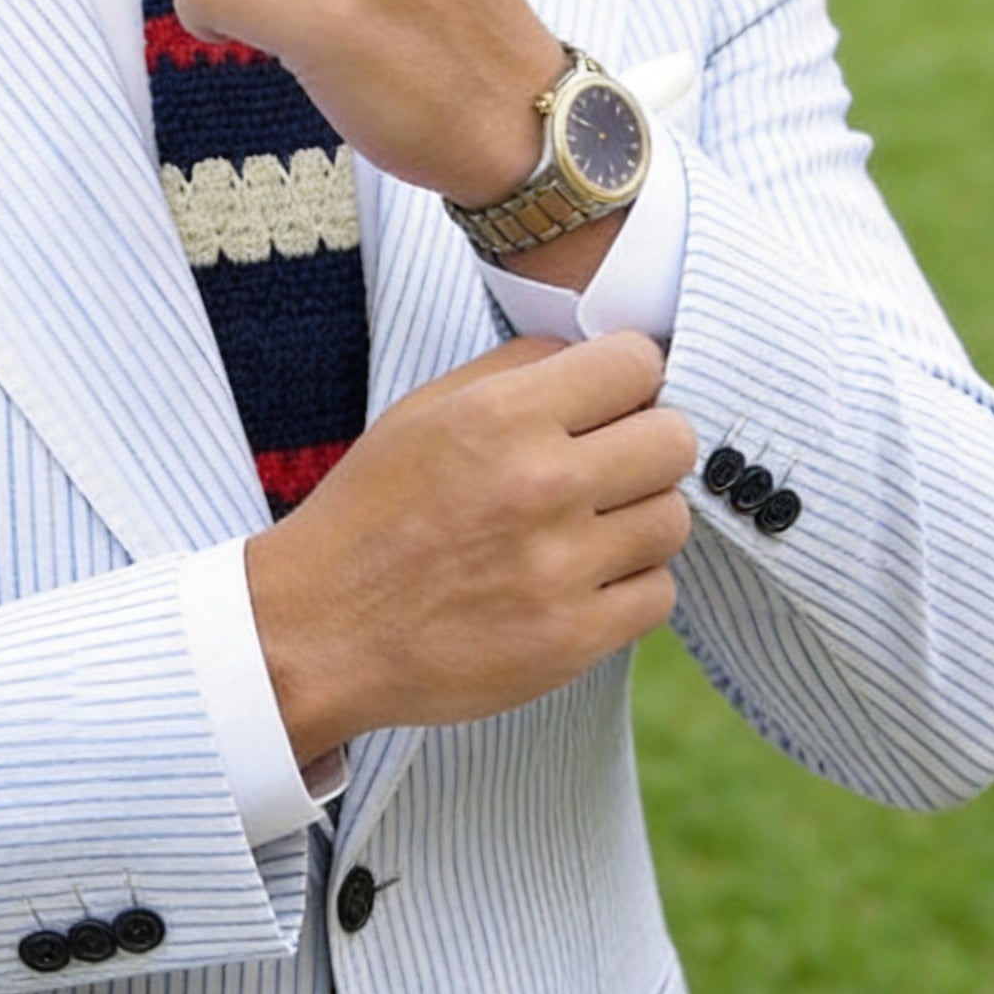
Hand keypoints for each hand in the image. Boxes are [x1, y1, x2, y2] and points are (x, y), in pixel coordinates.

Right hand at [245, 332, 696, 761]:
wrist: (318, 631)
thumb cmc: (368, 515)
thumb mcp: (420, 414)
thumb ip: (512, 372)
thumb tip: (594, 354)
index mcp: (500, 416)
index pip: (638, 362)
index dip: (629, 378)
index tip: (609, 402)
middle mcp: (540, 484)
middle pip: (675, 439)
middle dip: (646, 447)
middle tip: (606, 469)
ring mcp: (560, 567)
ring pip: (672, 519)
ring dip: (636, 521)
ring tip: (583, 532)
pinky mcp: (571, 638)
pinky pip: (657, 595)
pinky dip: (626, 589)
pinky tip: (577, 583)